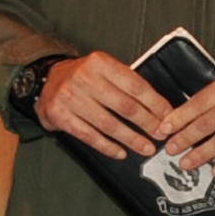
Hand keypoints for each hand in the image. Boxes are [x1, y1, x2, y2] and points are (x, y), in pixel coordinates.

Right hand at [35, 53, 170, 159]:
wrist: (46, 80)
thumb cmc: (82, 77)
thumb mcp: (103, 69)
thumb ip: (126, 83)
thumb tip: (159, 108)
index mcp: (100, 62)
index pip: (135, 86)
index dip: (155, 104)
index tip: (168, 117)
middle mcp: (84, 78)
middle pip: (124, 106)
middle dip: (147, 124)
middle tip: (160, 135)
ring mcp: (70, 97)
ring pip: (108, 124)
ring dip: (131, 139)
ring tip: (146, 148)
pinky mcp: (59, 115)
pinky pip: (89, 135)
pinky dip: (107, 146)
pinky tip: (120, 152)